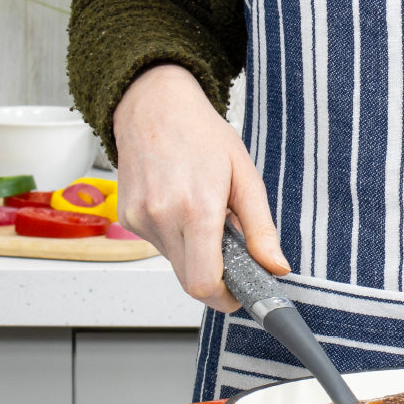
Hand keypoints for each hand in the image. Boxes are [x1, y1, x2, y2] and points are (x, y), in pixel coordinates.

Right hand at [112, 63, 288, 312]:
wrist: (153, 105)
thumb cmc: (201, 134)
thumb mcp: (245, 176)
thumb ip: (260, 228)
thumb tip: (276, 266)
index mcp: (196, 208)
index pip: (204, 283)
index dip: (226, 297)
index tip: (241, 294)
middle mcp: (162, 217)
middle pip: (190, 280)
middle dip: (215, 274)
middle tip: (231, 247)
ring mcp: (140, 219)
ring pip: (176, 263)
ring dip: (196, 252)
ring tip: (205, 212)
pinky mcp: (128, 218)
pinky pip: (160, 245)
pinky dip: (178, 237)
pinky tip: (183, 205)